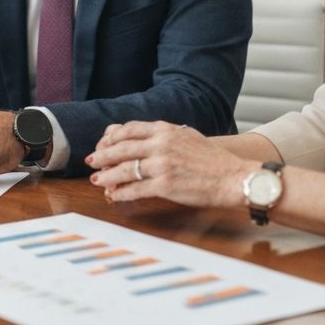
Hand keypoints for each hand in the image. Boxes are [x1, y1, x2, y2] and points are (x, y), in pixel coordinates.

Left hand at [85, 121, 250, 206]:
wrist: (234, 177)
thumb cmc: (212, 159)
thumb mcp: (186, 136)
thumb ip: (163, 136)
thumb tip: (142, 138)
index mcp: (165, 129)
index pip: (128, 129)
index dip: (111, 137)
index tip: (103, 143)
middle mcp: (161, 144)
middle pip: (121, 148)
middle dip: (102, 155)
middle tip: (91, 161)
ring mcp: (162, 165)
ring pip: (124, 169)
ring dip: (107, 175)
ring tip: (97, 180)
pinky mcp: (165, 186)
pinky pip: (135, 189)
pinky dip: (121, 193)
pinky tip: (114, 195)